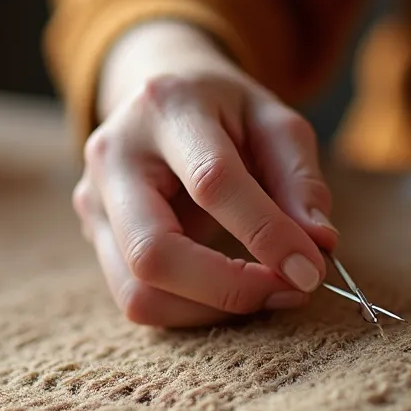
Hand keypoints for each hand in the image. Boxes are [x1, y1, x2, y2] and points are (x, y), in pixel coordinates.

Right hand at [73, 20, 336, 327]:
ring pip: (137, 291)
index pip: (212, 181)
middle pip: (152, 252)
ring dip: (210, 311)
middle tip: (288, 291)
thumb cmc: (224, 111)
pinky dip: (191, 311)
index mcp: (166, 108)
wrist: (160, 98)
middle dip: (228, 289)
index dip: (265, 233)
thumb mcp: (274, 122)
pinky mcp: (92, 236)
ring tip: (264, 294)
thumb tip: (318, 246)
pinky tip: (230, 292)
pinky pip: (137, 299)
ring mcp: (93, 201)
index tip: (311, 269)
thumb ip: (299, 181)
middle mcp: (113, 156)